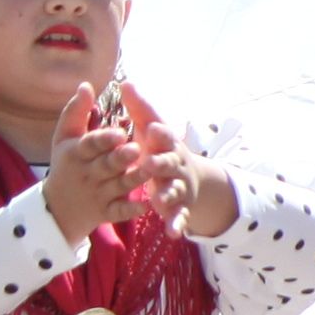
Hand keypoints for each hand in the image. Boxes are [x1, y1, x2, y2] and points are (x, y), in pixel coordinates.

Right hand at [37, 86, 162, 241]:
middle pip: (106, 165)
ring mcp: (97, 194)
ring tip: (150, 170)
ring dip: (134, 179)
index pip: (89, 144)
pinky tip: (146, 205)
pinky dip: (131, 210)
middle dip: (120, 158)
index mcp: (76, 154)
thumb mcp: (64, 138)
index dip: (103, 139)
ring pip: (117, 186)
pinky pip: (119, 211)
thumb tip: (86, 85)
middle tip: (136, 149)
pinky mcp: (106, 211)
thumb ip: (76, 112)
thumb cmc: (66, 164)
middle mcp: (87, 174)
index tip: (119, 131)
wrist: (58, 207)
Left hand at [115, 88, 234, 239]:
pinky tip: (173, 232)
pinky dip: (178, 223)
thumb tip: (126, 82)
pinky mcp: (179, 205)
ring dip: (167, 193)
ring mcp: (179, 185)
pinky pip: (179, 215)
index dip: (159, 133)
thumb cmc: (161, 149)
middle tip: (148, 164)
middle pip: (169, 162)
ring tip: (158, 199)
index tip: (151, 128)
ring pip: (173, 189)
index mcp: (166, 144)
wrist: (189, 177)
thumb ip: (139, 109)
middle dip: (161, 163)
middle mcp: (175, 163)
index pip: (164, 135)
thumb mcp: (152, 129)